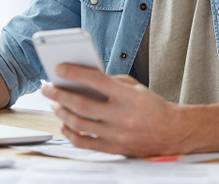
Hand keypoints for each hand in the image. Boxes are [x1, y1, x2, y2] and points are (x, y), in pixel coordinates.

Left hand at [40, 64, 189, 156]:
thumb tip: (81, 79)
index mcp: (130, 97)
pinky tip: (63, 122)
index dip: (75, 74)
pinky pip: (84, 143)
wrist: (171, 132)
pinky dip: (69, 132)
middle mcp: (123, 117)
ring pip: (79, 124)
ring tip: (54, 103)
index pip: (97, 81)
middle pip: (82, 105)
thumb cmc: (151, 106)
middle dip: (59, 94)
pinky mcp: (113, 148)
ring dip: (61, 112)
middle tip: (47, 88)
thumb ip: (110, 82)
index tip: (59, 69)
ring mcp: (117, 135)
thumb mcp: (135, 86)